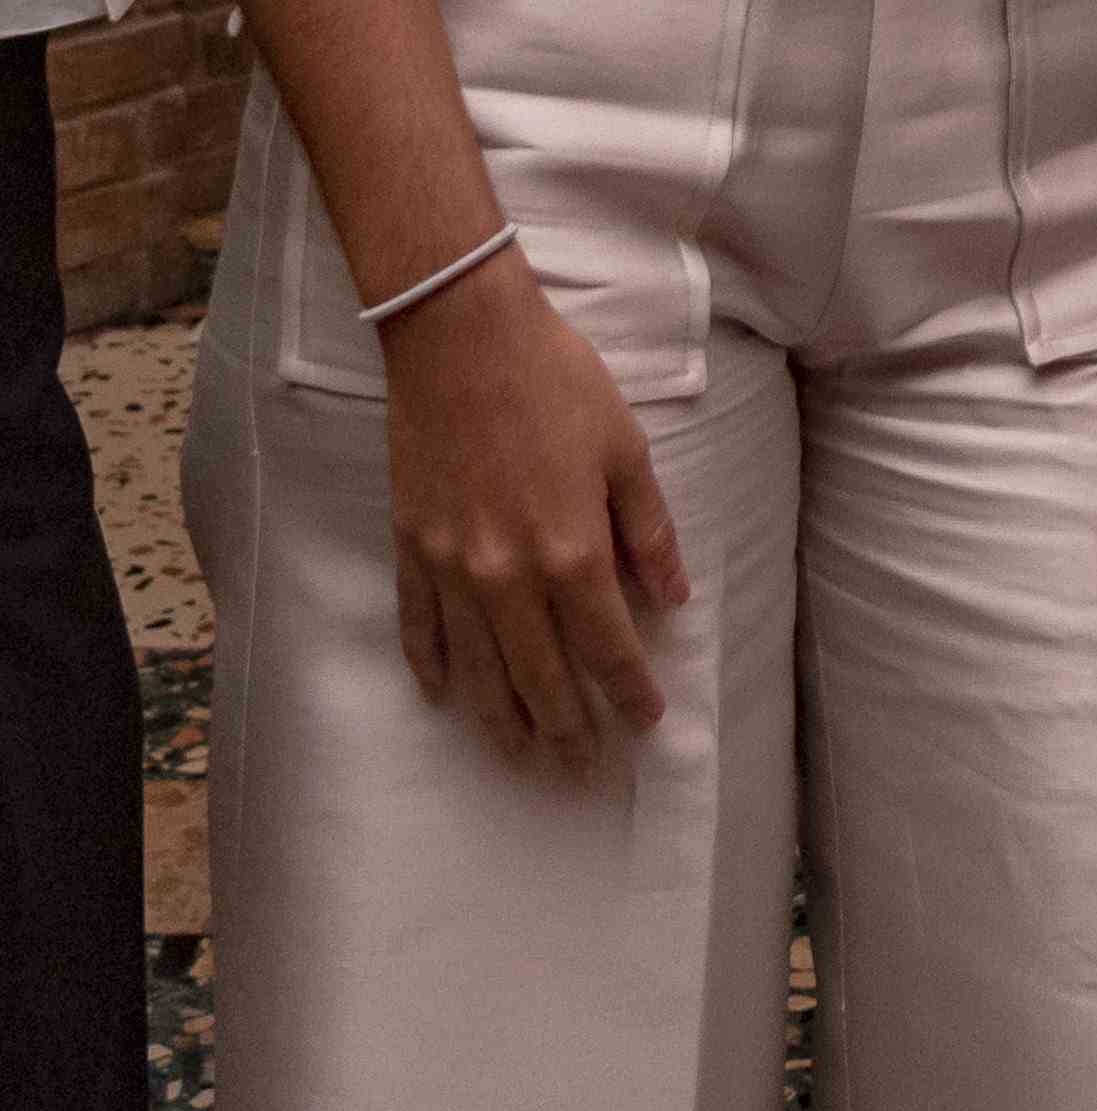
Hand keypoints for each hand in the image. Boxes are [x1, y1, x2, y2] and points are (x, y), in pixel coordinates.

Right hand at [378, 245, 687, 772]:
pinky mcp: (410, 549)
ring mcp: (451, 568)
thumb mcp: (627, 450)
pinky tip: (445, 698)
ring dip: (503, 718)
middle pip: (540, 675)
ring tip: (524, 754)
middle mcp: (508, 576)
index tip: (647, 722)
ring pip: (479, 669)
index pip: (607, 645)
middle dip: (567, 728)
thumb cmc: (557, 385)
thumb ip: (649, 531)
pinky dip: (433, 669)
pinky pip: (419, 629)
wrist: (462, 342)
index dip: (629, 691)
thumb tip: (672, 597)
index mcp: (571, 550)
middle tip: (583, 768)